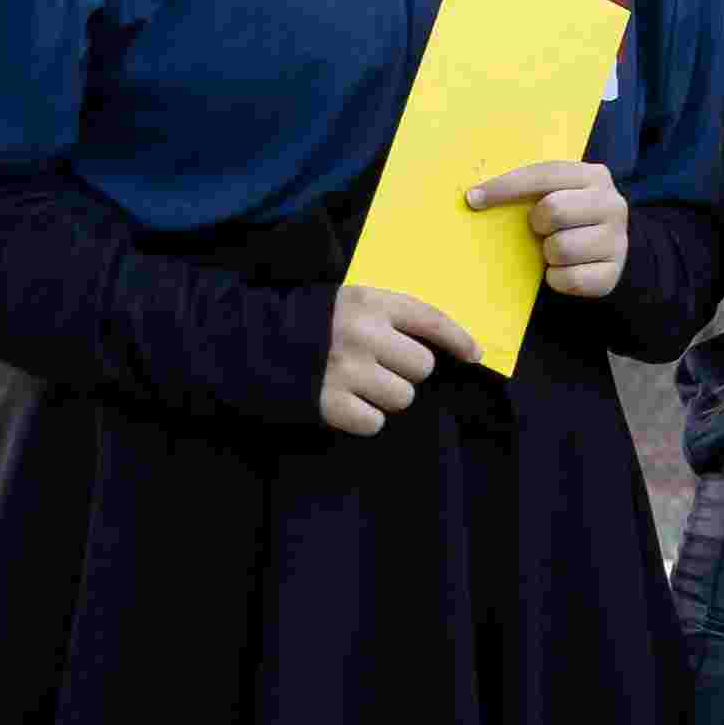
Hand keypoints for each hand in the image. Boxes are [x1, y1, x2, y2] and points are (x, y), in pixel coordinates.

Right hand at [314, 282, 482, 432]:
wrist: (250, 345)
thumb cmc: (310, 325)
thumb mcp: (348, 303)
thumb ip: (391, 316)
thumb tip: (453, 345)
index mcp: (368, 301)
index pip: (430, 319)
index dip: (458, 338)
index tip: (474, 354)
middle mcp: (361, 333)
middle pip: (422, 367)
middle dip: (405, 371)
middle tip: (376, 366)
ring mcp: (346, 370)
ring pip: (403, 397)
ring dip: (385, 396)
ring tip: (357, 384)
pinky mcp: (330, 403)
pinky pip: (375, 422)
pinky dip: (364, 418)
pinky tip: (344, 403)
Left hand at [464, 157, 629, 302]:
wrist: (604, 253)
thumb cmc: (569, 220)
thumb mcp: (556, 194)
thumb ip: (529, 188)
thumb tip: (475, 196)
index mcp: (593, 176)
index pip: (543, 174)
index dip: (504, 186)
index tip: (473, 199)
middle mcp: (612, 204)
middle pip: (555, 210)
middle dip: (538, 224)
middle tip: (541, 229)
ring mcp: (617, 239)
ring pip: (561, 248)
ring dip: (548, 254)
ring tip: (555, 250)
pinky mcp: (613, 272)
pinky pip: (570, 279)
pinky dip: (557, 279)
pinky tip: (564, 270)